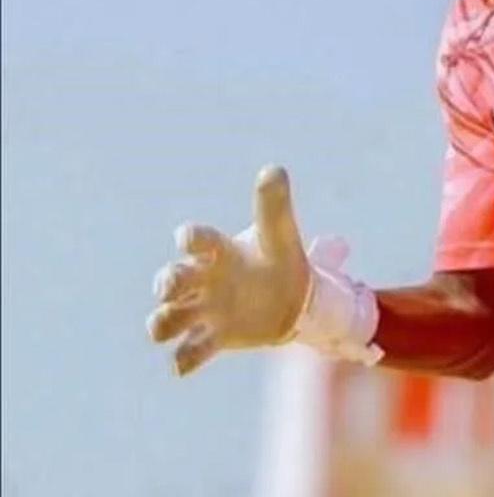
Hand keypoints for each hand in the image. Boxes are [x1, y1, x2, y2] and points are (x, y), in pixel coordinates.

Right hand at [147, 166, 311, 375]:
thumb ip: (274, 205)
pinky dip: (184, 359)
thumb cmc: (278, 259)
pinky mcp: (212, 339)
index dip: (190, 238)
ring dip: (161, 323)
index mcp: (218, 251)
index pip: (197, 240)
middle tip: (170, 287)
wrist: (293, 300)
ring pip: (168, 319)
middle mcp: (203, 280)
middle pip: (171, 280)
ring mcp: (204, 311)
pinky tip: (183, 364)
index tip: (186, 238)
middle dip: (166, 283)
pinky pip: (189, 353)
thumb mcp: (280, 233)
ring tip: (162, 329)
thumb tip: (274, 169)